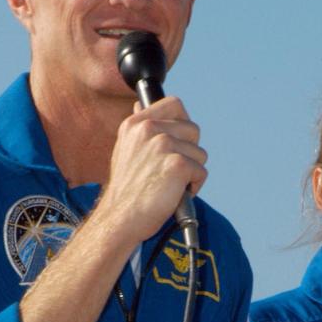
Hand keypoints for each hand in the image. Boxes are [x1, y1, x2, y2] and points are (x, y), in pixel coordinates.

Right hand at [97, 96, 207, 244]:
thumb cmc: (126, 190)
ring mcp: (163, 145)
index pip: (174, 104)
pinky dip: (194, 186)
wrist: (120, 218)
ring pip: (200, 154)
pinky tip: (175, 195)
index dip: (183, 122)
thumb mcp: (125, 149)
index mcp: (135, 124)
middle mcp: (148, 130)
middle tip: (169, 172)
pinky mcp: (177, 165)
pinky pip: (201, 171)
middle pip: (193, 130)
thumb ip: (139, 128)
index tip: (178, 141)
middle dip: (189, 152)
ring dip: (191, 173)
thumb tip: (140, 103)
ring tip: (169, 185)